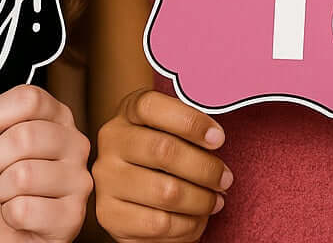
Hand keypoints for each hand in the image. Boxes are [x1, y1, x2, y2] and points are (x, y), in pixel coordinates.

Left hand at [0, 84, 91, 242]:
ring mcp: (79, 180)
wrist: (3, 229)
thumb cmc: (1, 182)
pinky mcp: (73, 216)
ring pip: (23, 175)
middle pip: (24, 135)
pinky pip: (24, 210)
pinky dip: (9, 215)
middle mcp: (75, 143)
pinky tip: (21, 215)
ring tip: (10, 193)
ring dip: (1, 190)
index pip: (29, 98)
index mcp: (58, 117)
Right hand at [92, 88, 231, 242]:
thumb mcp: (170, 130)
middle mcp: (111, 141)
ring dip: (201, 200)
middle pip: (163, 150)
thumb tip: (215, 138)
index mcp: (127, 112)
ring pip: (165, 192)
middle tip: (225, 179)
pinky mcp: (109, 215)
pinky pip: (159, 224)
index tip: (218, 138)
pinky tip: (196, 218)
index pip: (151, 107)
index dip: (189, 121)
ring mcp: (106, 178)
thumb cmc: (161, 156)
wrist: (132, 195)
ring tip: (215, 201)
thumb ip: (188, 127)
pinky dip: (187, 225)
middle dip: (205, 168)